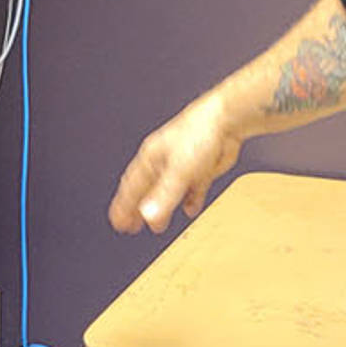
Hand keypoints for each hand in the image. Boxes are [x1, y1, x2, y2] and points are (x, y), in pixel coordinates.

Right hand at [108, 96, 243, 234]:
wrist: (227, 120)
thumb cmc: (199, 132)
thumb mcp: (179, 170)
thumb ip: (164, 194)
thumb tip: (148, 215)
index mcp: (151, 157)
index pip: (131, 186)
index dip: (123, 206)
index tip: (118, 222)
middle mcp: (164, 160)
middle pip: (146, 190)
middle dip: (137, 210)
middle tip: (130, 226)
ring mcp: (183, 165)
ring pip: (167, 192)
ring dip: (162, 208)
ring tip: (157, 225)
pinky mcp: (202, 168)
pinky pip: (192, 189)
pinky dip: (190, 201)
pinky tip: (190, 210)